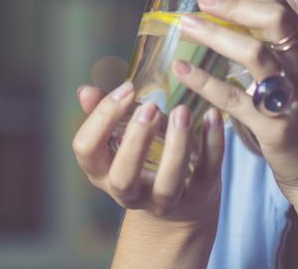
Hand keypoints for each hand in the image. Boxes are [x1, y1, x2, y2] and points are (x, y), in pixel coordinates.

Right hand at [72, 82, 222, 224]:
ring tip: (182, 111)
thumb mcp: (119, 138)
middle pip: (123, 176)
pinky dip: (212, 145)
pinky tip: (213, 117)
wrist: (178, 208)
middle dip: (136, 141)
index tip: (127, 88)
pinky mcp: (197, 196)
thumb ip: (103, 114)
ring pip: (167, 184)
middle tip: (151, 107)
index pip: (87, 150)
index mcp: (102, 171)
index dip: (101, 118)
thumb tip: (85, 91)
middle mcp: (128, 192)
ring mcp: (163, 200)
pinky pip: (206, 173)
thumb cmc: (142, 160)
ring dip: (176, 147)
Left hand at [173, 0, 297, 203]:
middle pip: (274, 20)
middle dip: (236, 2)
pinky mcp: (277, 127)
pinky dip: (207, 83)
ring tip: (185, 25)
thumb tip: (237, 16)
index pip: (280, 4)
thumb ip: (276, 47)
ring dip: (217, 35)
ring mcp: (293, 97)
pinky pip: (237, 100)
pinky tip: (182, 72)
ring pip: (256, 55)